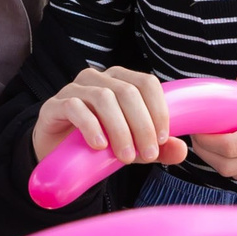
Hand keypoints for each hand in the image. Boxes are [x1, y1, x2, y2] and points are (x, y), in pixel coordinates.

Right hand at [31, 66, 185, 167]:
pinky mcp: (55, 105)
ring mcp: (74, 89)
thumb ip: (156, 148)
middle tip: (148, 155)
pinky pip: (75, 107)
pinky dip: (90, 126)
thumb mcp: (132, 147)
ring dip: (119, 129)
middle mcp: (98, 78)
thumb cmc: (98, 144)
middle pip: (128, 92)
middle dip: (142, 125)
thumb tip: (181, 150)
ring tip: (125, 157)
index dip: (158, 109)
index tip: (163, 139)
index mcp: (120, 81)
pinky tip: (99, 146)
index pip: (146, 83)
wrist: (57, 155)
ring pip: (104, 98)